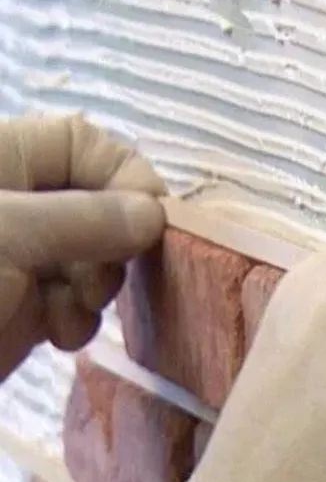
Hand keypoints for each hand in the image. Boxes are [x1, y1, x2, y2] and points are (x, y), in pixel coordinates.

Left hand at [0, 114, 165, 378]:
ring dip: (99, 290)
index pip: (84, 145)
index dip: (126, 176)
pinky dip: (80, 321)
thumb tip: (155, 213)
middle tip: (99, 279)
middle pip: (100, 205)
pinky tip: (58, 336)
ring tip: (68, 313)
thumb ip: (84, 220)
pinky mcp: (23, 306)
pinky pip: (78, 303)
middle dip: (115, 245)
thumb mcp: (6, 237)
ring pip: (97, 259)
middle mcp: (15, 204)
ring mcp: (19, 257)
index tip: (155, 223)